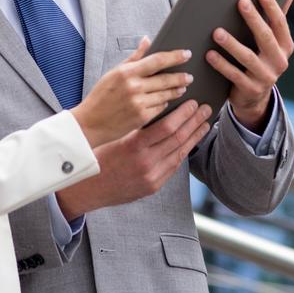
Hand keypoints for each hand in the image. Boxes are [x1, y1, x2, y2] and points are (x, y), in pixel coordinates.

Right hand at [57, 100, 212, 219]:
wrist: (87, 189)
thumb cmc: (97, 157)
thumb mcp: (114, 137)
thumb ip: (136, 127)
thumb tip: (157, 109)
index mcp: (133, 146)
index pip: (166, 127)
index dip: (183, 114)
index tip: (193, 103)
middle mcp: (145, 163)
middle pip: (178, 139)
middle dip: (194, 122)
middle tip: (206, 109)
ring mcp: (151, 177)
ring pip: (179, 153)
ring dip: (194, 137)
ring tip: (205, 124)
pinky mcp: (152, 186)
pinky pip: (173, 166)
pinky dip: (184, 152)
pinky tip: (190, 142)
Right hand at [71, 38, 192, 147]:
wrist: (91, 122)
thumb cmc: (101, 96)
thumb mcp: (114, 72)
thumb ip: (134, 57)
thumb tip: (147, 40)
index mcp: (126, 72)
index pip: (157, 60)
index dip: (175, 56)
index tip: (186, 54)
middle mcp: (134, 87)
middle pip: (166, 78)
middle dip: (181, 77)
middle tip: (189, 76)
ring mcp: (139, 103)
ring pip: (166, 94)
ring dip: (177, 90)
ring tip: (182, 87)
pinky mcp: (142, 117)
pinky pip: (161, 107)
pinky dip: (165, 103)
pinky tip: (167, 100)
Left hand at [206, 0, 293, 131]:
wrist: (254, 98)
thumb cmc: (260, 60)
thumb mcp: (272, 42)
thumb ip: (277, 19)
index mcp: (286, 46)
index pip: (280, 23)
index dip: (272, 7)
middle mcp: (279, 62)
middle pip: (265, 37)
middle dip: (253, 18)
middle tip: (240, 1)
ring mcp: (266, 77)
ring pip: (247, 57)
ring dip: (231, 43)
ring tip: (217, 31)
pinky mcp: (250, 89)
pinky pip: (234, 75)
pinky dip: (221, 64)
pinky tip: (210, 54)